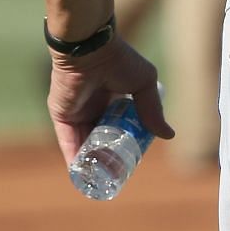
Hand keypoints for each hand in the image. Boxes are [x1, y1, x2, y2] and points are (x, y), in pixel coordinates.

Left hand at [46, 37, 173, 165]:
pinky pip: (68, 142)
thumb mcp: (145, 84)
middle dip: (110, 157)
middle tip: (119, 174)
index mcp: (114, 97)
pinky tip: (81, 175)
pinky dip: (74, 159)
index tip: (135, 158)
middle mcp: (94, 107)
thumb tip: (168, 135)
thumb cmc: (120, 61)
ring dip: (92, 161)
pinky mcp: (62, 117)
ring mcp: (77, 112)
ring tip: (103, 179)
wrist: (90, 51)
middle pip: (102, 138)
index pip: (120, 125)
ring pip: (85, 144)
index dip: (127, 142)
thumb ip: (153, 109)